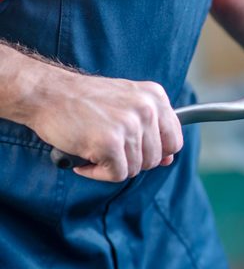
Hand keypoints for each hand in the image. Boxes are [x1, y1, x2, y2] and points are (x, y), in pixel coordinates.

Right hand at [28, 70, 182, 181]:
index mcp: (155, 97)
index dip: (157, 153)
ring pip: (136, 169)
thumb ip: (150, 129)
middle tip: (108, 149)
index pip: (174, 140)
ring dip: (112, 166)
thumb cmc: (83, 101)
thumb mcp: (126, 104)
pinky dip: (98, 173)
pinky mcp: (111, 142)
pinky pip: (117, 175)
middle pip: (154, 159)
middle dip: (131, 161)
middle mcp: (147, 109)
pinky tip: (85, 160)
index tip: (137, 151)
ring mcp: (130, 125)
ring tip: (94, 149)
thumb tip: (167, 160)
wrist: (45, 93)